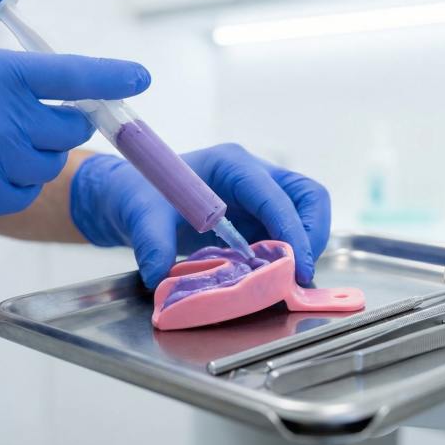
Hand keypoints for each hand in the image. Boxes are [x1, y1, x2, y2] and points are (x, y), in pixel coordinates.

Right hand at [0, 0, 149, 223]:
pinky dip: (18, 180)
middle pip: (71, 126)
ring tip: (2, 134)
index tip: (141, 78)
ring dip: (39, 149)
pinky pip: (24, 193)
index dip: (114, 77)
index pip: (74, 76)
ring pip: (50, 163)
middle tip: (36, 107)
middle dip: (64, 116)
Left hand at [70, 143, 330, 287]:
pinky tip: (271, 278)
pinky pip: (287, 233)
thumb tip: (159, 276)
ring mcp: (259, 196)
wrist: (132, 196)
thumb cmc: (140, 194)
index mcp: (231, 166)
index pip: (276, 195)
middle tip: (301, 273)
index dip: (293, 230)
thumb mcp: (141, 215)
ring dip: (304, 246)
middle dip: (312, 234)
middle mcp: (253, 176)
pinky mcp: (257, 217)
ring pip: (305, 213)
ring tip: (287, 279)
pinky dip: (287, 256)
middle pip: (308, 196)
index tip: (298, 266)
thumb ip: (151, 241)